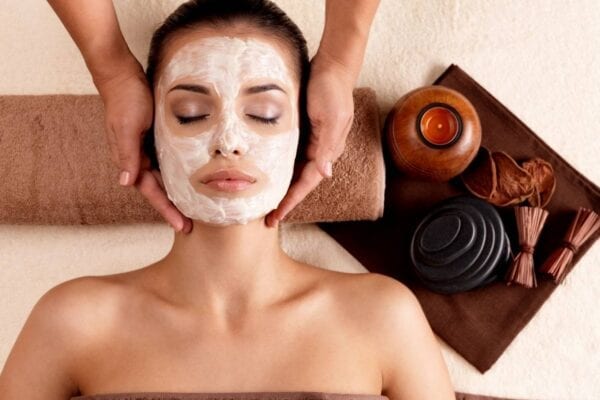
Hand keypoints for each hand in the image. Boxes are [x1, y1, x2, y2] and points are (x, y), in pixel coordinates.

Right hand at [96, 64, 191, 232]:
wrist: (123, 74)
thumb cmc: (125, 99)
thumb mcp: (127, 126)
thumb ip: (127, 154)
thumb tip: (125, 183)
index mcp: (131, 159)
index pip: (151, 192)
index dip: (166, 209)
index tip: (181, 225)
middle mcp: (140, 158)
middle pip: (160, 190)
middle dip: (174, 208)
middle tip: (191, 225)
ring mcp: (148, 149)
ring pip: (165, 178)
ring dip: (178, 193)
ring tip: (195, 208)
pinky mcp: (157, 138)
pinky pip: (169, 162)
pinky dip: (180, 173)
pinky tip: (192, 179)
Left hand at [265, 52, 354, 227]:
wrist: (332, 65)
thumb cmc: (332, 89)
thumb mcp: (331, 118)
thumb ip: (326, 146)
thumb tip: (325, 173)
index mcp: (327, 150)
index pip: (307, 183)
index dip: (291, 201)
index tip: (276, 216)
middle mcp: (319, 150)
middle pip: (299, 181)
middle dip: (284, 200)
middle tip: (266, 218)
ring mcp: (311, 141)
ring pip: (292, 170)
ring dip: (280, 185)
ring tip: (262, 201)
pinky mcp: (302, 130)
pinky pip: (289, 154)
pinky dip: (277, 166)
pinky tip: (264, 171)